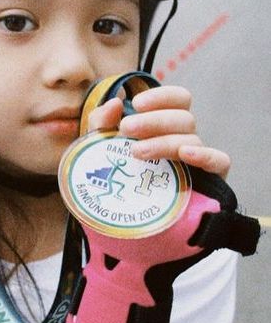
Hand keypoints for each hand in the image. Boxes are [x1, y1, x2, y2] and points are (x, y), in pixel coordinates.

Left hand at [87, 85, 230, 178]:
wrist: (129, 226)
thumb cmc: (118, 181)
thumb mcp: (102, 151)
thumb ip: (102, 125)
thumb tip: (114, 104)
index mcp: (166, 127)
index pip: (177, 100)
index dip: (161, 96)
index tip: (136, 104)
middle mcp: (185, 139)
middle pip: (184, 117)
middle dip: (154, 120)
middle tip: (126, 129)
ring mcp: (198, 159)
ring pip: (192, 139)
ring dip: (164, 141)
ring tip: (137, 152)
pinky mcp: (211, 180)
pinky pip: (220, 161)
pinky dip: (205, 155)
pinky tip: (185, 155)